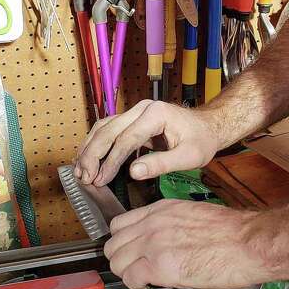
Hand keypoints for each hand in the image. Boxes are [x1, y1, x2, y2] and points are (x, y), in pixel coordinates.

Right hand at [74, 100, 221, 186]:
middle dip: (93, 155)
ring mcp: (135, 112)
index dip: (111, 161)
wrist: (207, 126)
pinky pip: (108, 130)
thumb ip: (162, 164)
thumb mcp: (189, 156)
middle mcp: (141, 109)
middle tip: (85, 178)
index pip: (126, 139)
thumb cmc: (201, 140)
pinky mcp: (131, 120)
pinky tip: (88, 160)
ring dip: (89, 149)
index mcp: (156, 114)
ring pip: (103, 128)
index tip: (101, 180)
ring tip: (81, 171)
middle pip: (108, 130)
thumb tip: (133, 173)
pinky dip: (96, 145)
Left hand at [103, 199, 270, 288]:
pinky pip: (131, 279)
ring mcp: (153, 243)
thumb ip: (170, 227)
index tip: (133, 254)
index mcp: (161, 210)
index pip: (120, 224)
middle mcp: (152, 223)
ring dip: (129, 276)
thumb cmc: (233, 233)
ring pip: (117, 262)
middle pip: (113, 244)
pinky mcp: (159, 266)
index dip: (124, 244)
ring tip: (147, 282)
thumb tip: (163, 244)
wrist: (250, 242)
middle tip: (138, 272)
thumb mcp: (192, 217)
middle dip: (122, 261)